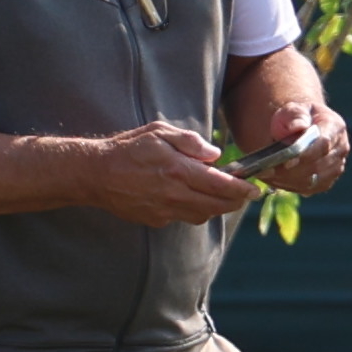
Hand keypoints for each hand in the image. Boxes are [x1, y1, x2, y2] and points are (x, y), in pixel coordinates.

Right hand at [80, 119, 254, 230]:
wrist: (97, 174)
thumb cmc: (128, 148)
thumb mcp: (159, 132)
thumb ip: (190, 141)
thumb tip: (214, 155)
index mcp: (178, 170)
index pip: (220, 185)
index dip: (242, 190)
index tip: (255, 189)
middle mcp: (174, 194)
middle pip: (217, 206)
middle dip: (235, 202)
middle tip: (244, 195)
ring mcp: (164, 210)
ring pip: (202, 216)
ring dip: (215, 207)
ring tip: (219, 195)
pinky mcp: (156, 220)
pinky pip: (182, 218)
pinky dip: (192, 210)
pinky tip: (189, 197)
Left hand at [242, 99, 349, 200]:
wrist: (302, 128)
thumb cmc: (296, 118)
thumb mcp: (293, 109)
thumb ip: (295, 115)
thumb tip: (298, 126)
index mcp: (335, 127)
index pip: (324, 143)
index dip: (306, 154)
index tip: (286, 161)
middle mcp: (340, 148)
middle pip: (317, 166)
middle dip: (291, 171)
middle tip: (267, 171)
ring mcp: (336, 167)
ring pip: (312, 180)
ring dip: (287, 180)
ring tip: (266, 175)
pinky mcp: (327, 181)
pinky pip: (309, 189)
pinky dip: (290, 186)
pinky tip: (274, 179)